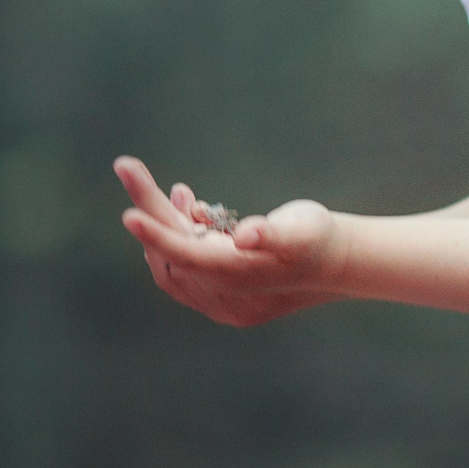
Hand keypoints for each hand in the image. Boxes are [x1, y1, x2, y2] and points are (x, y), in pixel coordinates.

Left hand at [113, 156, 346, 326]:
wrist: (341, 265)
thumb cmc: (320, 238)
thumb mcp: (303, 228)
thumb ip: (273, 232)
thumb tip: (245, 235)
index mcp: (238, 277)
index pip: (185, 257)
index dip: (156, 235)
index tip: (128, 214)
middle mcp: (223, 296)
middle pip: (171, 253)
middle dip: (151, 211)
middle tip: (127, 167)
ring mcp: (221, 300)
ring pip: (175, 263)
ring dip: (167, 225)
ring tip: (179, 191)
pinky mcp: (223, 295)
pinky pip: (188, 269)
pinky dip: (182, 239)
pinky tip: (193, 210)